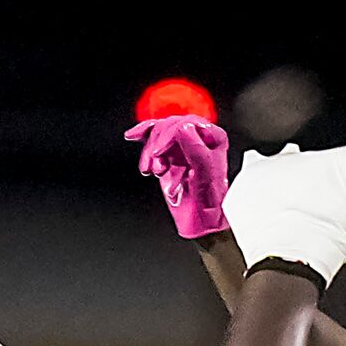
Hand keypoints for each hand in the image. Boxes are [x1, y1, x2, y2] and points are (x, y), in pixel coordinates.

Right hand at [127, 114, 231, 239]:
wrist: (200, 221)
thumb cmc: (209, 203)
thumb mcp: (205, 175)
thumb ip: (195, 149)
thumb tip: (182, 127)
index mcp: (213, 137)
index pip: (186, 123)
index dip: (169, 135)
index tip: (159, 151)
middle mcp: (199, 138)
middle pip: (169, 126)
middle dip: (157, 145)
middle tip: (156, 166)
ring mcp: (182, 145)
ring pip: (158, 133)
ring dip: (150, 151)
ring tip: (151, 170)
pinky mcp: (169, 153)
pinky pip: (152, 136)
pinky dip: (142, 135)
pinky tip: (132, 136)